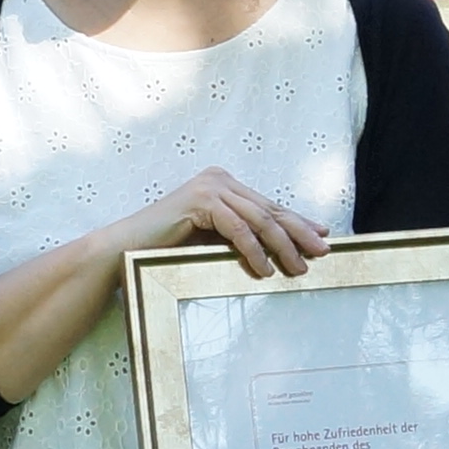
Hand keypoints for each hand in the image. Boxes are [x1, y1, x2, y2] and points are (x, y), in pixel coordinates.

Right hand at [112, 168, 333, 279]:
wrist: (127, 249)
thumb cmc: (170, 249)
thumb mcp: (216, 241)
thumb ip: (245, 238)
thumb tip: (284, 251)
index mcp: (225, 185)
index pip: (269, 206)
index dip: (297, 222)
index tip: (321, 237)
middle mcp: (219, 179)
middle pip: (269, 209)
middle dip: (298, 232)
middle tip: (322, 252)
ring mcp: (209, 187)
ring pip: (258, 219)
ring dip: (282, 246)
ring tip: (298, 268)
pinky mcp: (200, 201)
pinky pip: (237, 228)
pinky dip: (254, 250)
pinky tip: (265, 268)